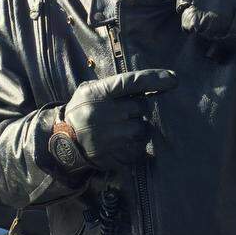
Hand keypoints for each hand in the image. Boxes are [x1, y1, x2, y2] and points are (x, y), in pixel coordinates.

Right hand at [52, 69, 177, 173]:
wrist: (61, 142)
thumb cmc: (81, 110)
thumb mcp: (89, 91)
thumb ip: (114, 86)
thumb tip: (150, 82)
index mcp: (97, 93)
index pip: (131, 82)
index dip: (154, 79)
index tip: (174, 79)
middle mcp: (102, 113)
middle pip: (141, 107)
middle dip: (138, 110)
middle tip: (126, 113)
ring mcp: (106, 136)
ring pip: (142, 129)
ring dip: (139, 129)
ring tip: (123, 128)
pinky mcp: (110, 155)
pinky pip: (137, 149)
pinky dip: (135, 145)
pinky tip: (123, 142)